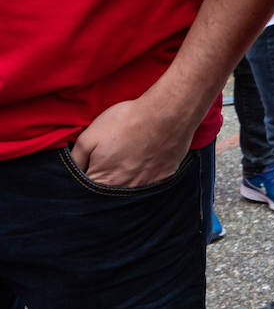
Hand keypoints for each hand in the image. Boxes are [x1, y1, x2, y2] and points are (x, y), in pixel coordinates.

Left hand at [71, 96, 197, 186]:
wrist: (165, 113)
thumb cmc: (126, 122)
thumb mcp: (88, 136)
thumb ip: (75, 159)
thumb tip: (72, 172)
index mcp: (102, 180)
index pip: (86, 191)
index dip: (86, 179)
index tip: (91, 166)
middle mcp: (123, 189)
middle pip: (108, 194)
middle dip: (105, 183)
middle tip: (110, 162)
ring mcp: (146, 186)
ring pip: (129, 192)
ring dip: (126, 180)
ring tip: (128, 161)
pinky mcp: (163, 178)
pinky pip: (150, 186)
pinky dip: (145, 177)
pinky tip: (145, 162)